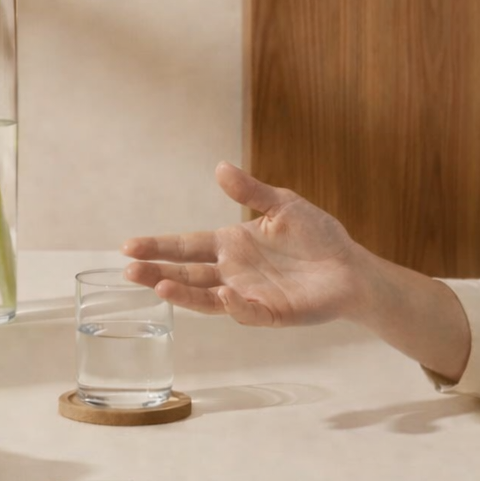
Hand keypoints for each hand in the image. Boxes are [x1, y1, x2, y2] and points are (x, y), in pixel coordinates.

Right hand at [123, 162, 367, 326]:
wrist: (351, 267)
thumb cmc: (318, 236)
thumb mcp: (282, 205)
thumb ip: (250, 191)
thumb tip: (219, 167)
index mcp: (230, 244)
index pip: (186, 246)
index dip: (159, 246)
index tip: (128, 246)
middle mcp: (232, 272)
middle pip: (187, 274)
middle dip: (157, 273)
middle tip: (129, 271)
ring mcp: (248, 294)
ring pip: (207, 297)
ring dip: (182, 293)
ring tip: (158, 287)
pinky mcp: (271, 313)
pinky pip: (248, 311)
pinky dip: (235, 305)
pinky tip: (224, 293)